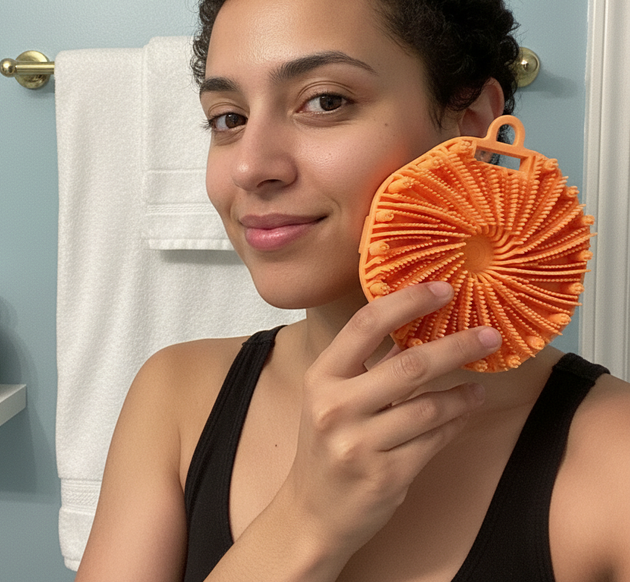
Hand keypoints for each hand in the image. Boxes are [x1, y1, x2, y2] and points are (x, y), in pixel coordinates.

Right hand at [284, 281, 500, 555]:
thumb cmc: (326, 445)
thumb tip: (417, 324)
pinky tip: (463, 411)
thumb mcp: (332, 397)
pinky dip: (455, 422)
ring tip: (478, 384)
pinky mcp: (386, 476)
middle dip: (457, 346)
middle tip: (489, 335)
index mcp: (321, 377)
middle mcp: (336, 406)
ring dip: (462, 394)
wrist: (311, 513)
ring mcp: (360, 444)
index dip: (407, 301)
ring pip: (429, 406)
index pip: (365, 325)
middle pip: (408, 365)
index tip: (442, 288)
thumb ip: (368, 364)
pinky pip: (434, 440)